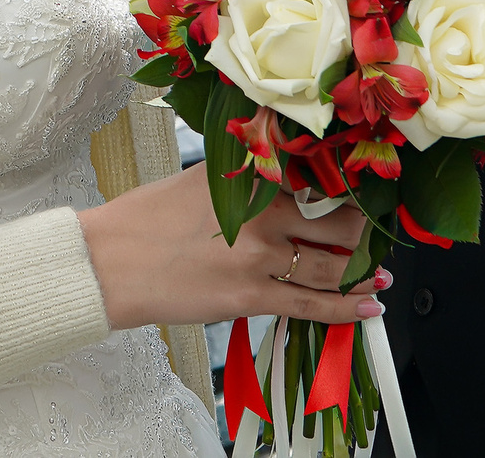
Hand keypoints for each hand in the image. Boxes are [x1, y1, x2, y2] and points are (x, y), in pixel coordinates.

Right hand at [76, 166, 384, 330]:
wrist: (109, 262)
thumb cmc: (147, 218)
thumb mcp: (202, 177)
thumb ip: (246, 177)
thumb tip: (281, 176)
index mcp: (252, 177)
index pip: (321, 177)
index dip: (350, 187)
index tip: (366, 191)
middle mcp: (264, 213)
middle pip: (339, 222)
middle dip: (363, 231)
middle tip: (372, 234)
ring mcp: (260, 258)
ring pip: (334, 266)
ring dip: (361, 271)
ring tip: (374, 272)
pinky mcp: (251, 297)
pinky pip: (313, 305)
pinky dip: (348, 308)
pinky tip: (369, 306)